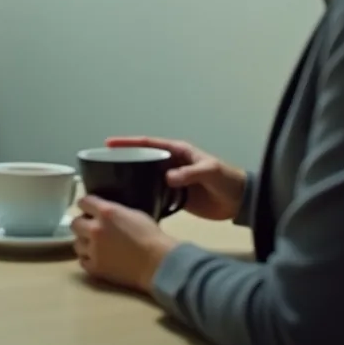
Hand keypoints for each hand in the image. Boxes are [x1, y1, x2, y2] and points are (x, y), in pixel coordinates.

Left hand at [71, 196, 177, 292]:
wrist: (157, 263)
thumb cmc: (151, 236)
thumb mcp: (134, 213)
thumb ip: (115, 211)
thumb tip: (105, 213)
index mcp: (106, 212)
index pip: (83, 202)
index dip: (86, 205)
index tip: (88, 208)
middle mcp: (95, 229)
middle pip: (74, 223)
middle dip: (82, 224)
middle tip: (91, 228)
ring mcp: (93, 250)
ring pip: (76, 243)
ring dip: (84, 242)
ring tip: (94, 245)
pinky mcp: (94, 268)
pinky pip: (82, 261)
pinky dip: (88, 258)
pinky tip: (98, 258)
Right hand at [104, 136, 245, 220]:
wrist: (239, 202)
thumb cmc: (227, 180)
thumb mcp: (210, 172)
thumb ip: (190, 173)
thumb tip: (167, 177)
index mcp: (179, 151)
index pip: (150, 143)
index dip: (130, 142)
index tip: (110, 143)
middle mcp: (172, 163)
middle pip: (144, 158)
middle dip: (125, 158)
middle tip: (103, 163)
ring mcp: (172, 180)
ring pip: (146, 175)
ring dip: (132, 177)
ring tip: (110, 183)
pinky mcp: (175, 196)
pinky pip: (154, 192)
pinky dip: (143, 194)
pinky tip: (130, 201)